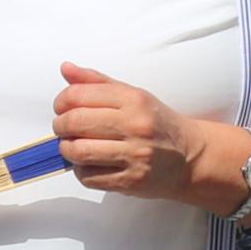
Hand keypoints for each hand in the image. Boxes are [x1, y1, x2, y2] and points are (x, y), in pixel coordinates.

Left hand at [55, 63, 225, 202]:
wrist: (190, 157)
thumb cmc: (158, 124)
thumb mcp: (133, 95)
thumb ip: (97, 82)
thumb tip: (66, 69)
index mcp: (134, 99)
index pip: (79, 94)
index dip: (61, 101)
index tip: (62, 108)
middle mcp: (135, 125)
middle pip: (75, 122)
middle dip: (60, 126)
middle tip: (63, 128)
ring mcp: (134, 155)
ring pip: (78, 151)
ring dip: (67, 149)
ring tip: (73, 146)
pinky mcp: (131, 180)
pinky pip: (89, 176)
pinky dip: (80, 170)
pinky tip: (88, 163)